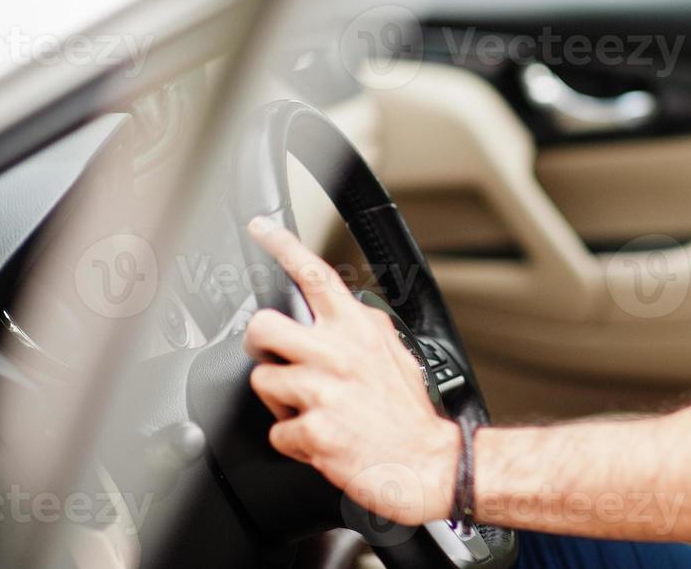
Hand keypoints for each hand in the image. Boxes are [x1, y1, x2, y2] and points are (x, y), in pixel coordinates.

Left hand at [242, 217, 459, 526]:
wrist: (429, 463)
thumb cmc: (409, 415)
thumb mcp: (393, 354)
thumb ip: (359, 332)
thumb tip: (333, 319)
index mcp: (360, 328)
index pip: (314, 274)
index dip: (282, 246)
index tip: (261, 229)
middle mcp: (338, 352)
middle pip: (263, 327)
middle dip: (260, 345)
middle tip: (276, 360)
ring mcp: (323, 390)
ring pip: (263, 383)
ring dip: (281, 403)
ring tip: (313, 412)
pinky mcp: (313, 429)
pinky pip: (277, 432)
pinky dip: (293, 442)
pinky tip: (321, 441)